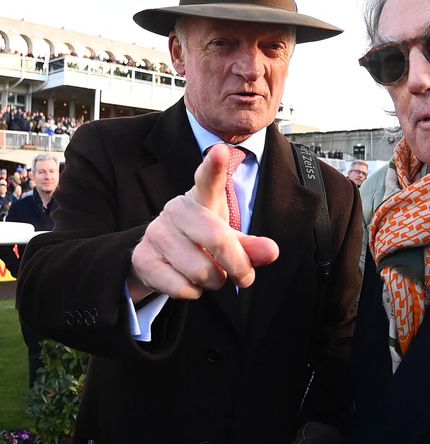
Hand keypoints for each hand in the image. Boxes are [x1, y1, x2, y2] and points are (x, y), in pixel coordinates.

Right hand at [128, 144, 278, 300]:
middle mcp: (175, 209)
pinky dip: (193, 293)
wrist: (159, 257)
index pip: (208, 179)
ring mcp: (155, 232)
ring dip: (214, 282)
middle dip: (238, 266)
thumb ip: (251, 245)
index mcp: (201, 197)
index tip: (220, 151)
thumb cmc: (202, 241)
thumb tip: (272, 252)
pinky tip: (187, 281)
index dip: (214, 166)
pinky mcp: (142, 257)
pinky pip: (182, 287)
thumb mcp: (229, 239)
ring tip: (210, 274)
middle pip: (217, 239)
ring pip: (201, 271)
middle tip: (246, 277)